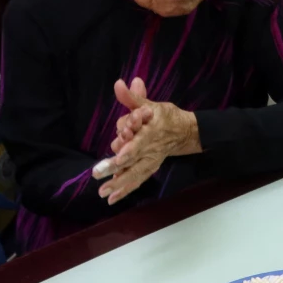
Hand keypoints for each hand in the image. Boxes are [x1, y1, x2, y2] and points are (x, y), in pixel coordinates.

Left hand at [98, 78, 200, 204]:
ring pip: (134, 174)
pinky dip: (125, 189)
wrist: (185, 132)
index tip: (118, 156)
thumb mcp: (150, 104)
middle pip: (132, 160)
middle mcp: (150, 149)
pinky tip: (112, 199)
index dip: (129, 149)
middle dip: (115, 168)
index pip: (139, 141)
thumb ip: (132, 98)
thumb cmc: (164, 116)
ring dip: (118, 184)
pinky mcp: (149, 168)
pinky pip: (137, 180)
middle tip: (98, 174)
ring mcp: (150, 160)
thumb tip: (119, 84)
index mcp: (151, 132)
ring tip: (103, 193)